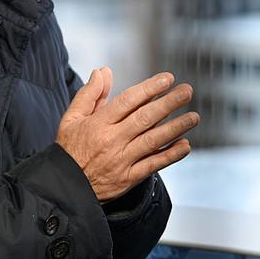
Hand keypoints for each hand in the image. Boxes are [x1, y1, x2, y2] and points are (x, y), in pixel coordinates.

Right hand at [55, 67, 199, 201]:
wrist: (65, 187)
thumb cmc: (69, 149)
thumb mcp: (71, 118)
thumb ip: (89, 94)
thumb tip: (103, 71)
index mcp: (98, 123)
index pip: (128, 101)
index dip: (149, 88)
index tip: (166, 79)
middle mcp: (112, 140)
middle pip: (145, 118)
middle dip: (168, 103)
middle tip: (186, 92)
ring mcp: (122, 160)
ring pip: (153, 140)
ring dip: (176, 128)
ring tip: (193, 117)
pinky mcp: (129, 178)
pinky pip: (154, 165)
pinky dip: (171, 155)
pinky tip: (185, 145)